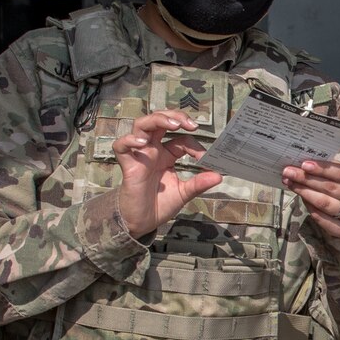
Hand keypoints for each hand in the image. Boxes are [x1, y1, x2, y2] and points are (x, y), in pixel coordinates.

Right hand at [115, 111, 222, 238]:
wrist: (142, 223)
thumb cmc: (159, 205)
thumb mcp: (183, 193)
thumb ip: (199, 183)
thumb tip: (219, 175)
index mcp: (166, 155)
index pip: (181, 139)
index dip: (195, 145)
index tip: (205, 158)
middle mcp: (152, 151)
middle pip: (159, 121)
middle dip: (175, 116)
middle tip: (191, 124)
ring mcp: (139, 156)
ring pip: (141, 125)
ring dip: (157, 120)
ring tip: (173, 125)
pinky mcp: (127, 165)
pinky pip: (120, 146)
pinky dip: (129, 140)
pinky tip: (142, 143)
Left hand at [284, 158, 339, 240]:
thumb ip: (331, 168)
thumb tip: (303, 165)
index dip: (322, 168)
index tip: (303, 164)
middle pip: (331, 187)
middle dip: (307, 179)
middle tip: (289, 172)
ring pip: (325, 203)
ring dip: (305, 192)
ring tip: (291, 184)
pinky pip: (323, 219)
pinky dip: (310, 208)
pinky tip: (302, 199)